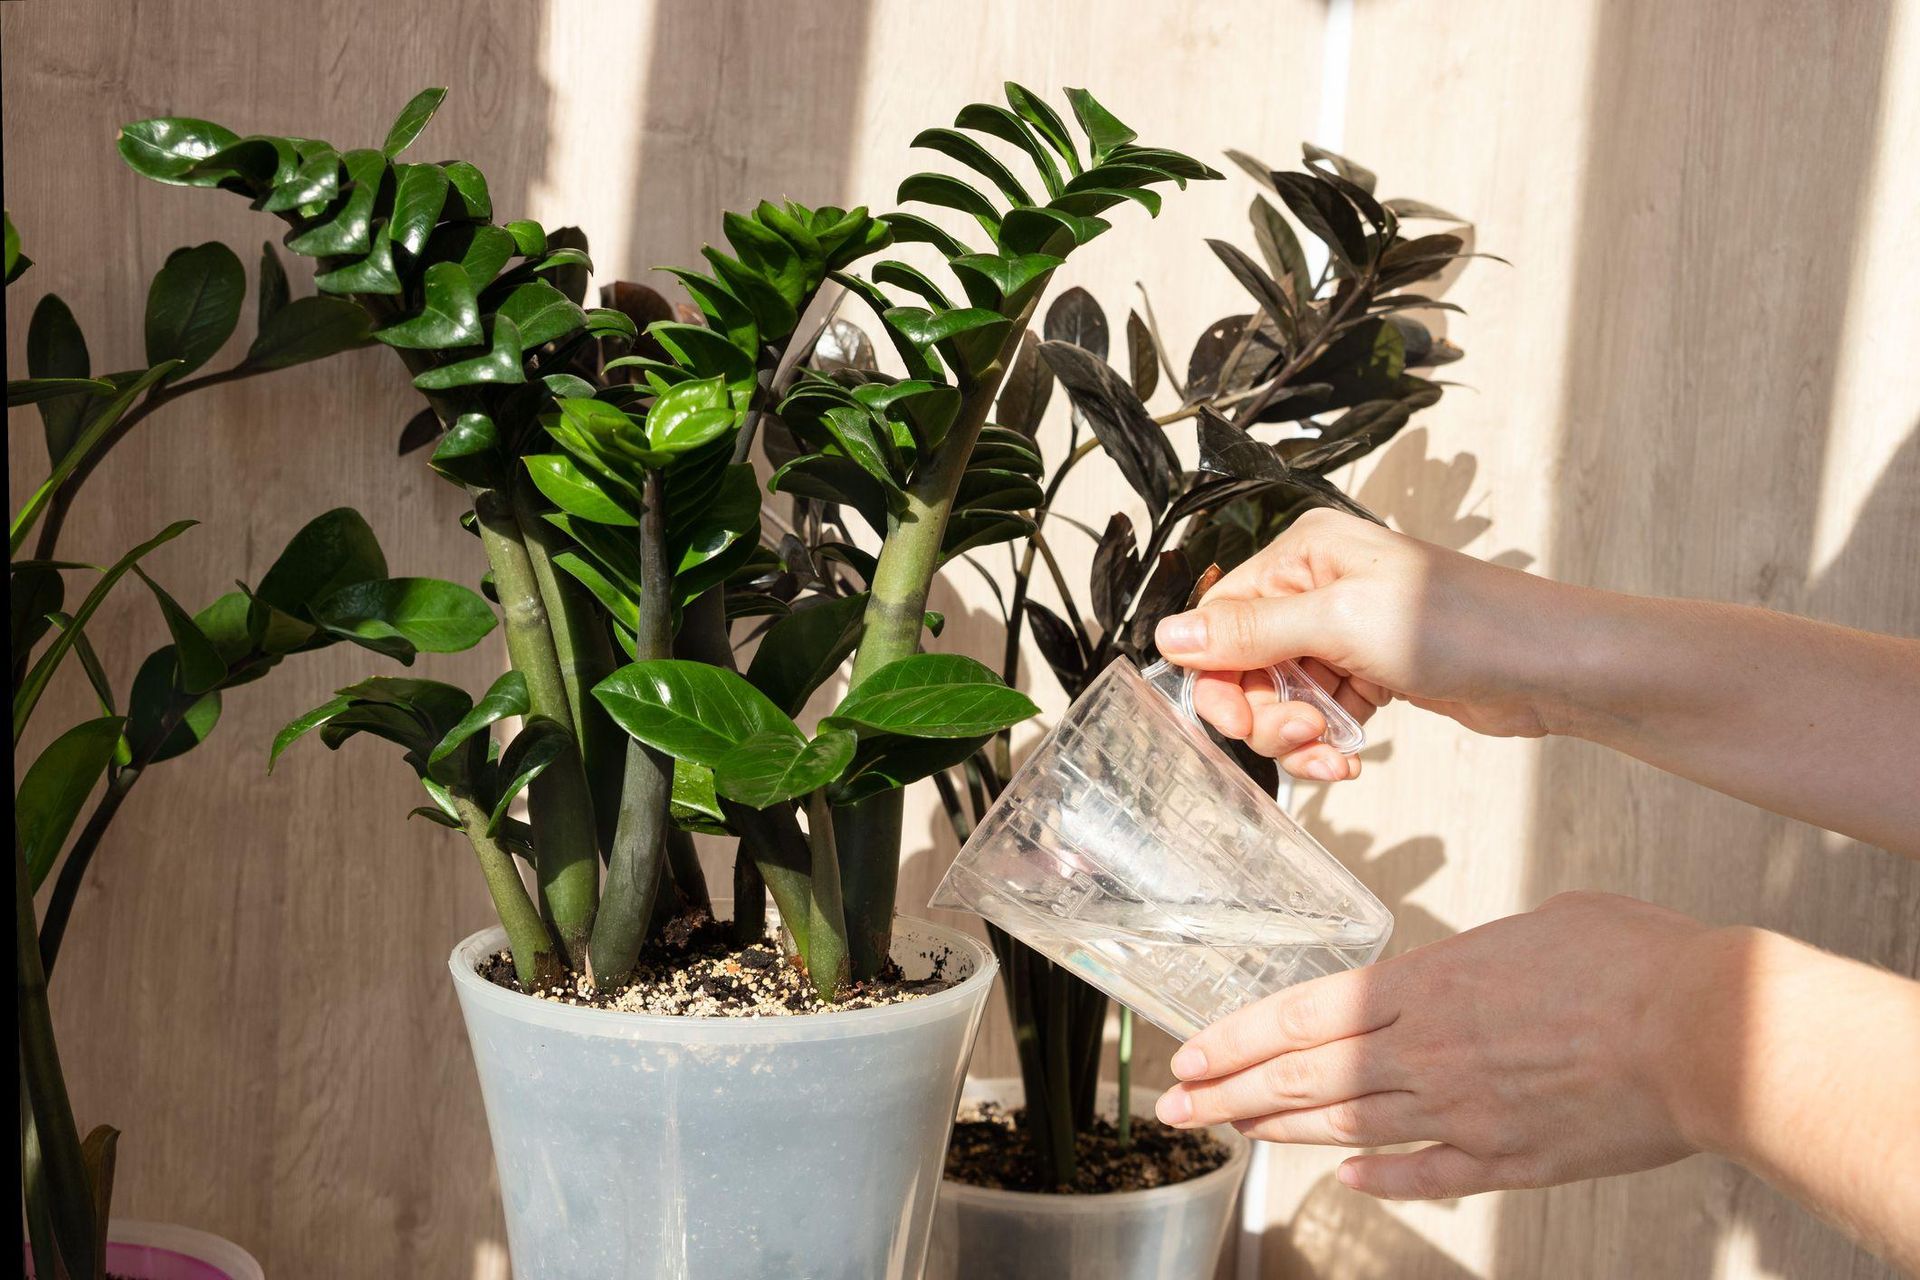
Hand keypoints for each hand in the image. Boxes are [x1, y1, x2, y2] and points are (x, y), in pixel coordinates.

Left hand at [1153, 892, 1722, 1198]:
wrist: (1711, 1032)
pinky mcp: (1510, 1159)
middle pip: (1306, 1075)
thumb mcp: (1537, 924)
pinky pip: (1425, 1171)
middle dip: (1231, 1090)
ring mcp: (1465, 1112)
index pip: (1306, 1014)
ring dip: (1280, 1130)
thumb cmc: (1635, 961)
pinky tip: (1343, 1174)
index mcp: (1429, 983)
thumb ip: (1474, 959)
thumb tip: (1456, 975)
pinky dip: (1379, 1174)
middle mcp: (1430, 1052)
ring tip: (1230, 1132)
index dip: (1238, 1036)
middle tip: (1177, 1104)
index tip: (1191, 1051)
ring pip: (1349, 1125)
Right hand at [1154, 508, 1576, 781]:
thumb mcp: (1341, 622)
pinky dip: (1325, 744)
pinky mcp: (1367, 672)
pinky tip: (1350, 758)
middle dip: (1262, 712)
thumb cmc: (1461, 625)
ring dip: (1296, 737)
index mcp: (1303, 553)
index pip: (1221, 618)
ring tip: (1335, 752)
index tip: (1237, 720)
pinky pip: (1318, 714)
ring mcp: (1342, 632)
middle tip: (1301, 736)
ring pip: (1279, 697)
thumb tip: (1169, 636)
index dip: (1218, 677)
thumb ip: (1251, 632)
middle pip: (1243, 663)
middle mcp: (1317, 586)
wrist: (1548, 667)